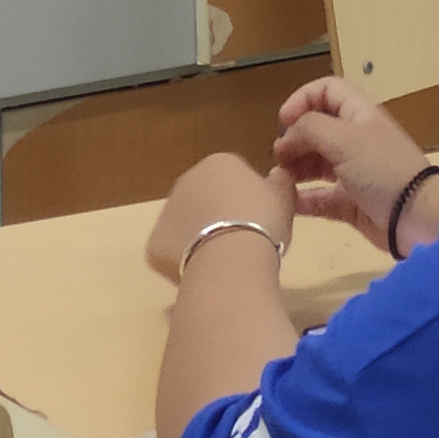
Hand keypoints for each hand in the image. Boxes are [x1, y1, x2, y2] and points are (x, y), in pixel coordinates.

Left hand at [145, 151, 290, 285]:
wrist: (231, 256)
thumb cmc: (262, 221)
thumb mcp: (284, 197)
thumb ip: (280, 182)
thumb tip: (277, 175)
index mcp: (219, 163)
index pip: (233, 176)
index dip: (247, 200)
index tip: (259, 220)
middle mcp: (187, 180)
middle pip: (205, 198)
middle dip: (219, 216)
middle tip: (241, 241)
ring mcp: (166, 211)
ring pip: (186, 225)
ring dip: (201, 238)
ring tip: (224, 261)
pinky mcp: (154, 244)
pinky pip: (173, 252)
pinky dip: (185, 262)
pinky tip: (205, 273)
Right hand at [273, 76, 434, 237]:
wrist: (417, 218)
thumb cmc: (381, 169)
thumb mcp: (343, 139)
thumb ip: (309, 128)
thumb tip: (287, 137)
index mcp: (359, 114)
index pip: (327, 90)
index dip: (302, 99)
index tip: (283, 121)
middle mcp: (357, 139)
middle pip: (318, 128)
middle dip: (295, 138)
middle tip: (278, 157)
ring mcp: (355, 172)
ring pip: (317, 163)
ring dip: (296, 169)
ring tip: (281, 180)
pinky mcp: (353, 203)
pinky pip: (322, 197)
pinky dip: (305, 199)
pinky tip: (290, 205)